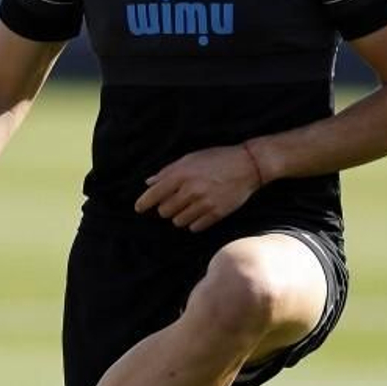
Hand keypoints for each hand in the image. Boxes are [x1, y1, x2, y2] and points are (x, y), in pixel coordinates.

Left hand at [134, 144, 262, 231]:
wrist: (248, 165)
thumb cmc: (217, 158)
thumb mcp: (190, 158)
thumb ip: (168, 171)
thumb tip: (149, 183)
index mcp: (181, 174)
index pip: (154, 195)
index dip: (143, 203)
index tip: (138, 209)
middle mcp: (191, 190)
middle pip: (164, 211)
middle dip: (166, 208)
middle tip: (174, 201)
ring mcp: (204, 203)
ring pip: (178, 221)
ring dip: (180, 216)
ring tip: (189, 206)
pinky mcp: (216, 213)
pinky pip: (195, 227)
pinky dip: (194, 223)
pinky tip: (199, 213)